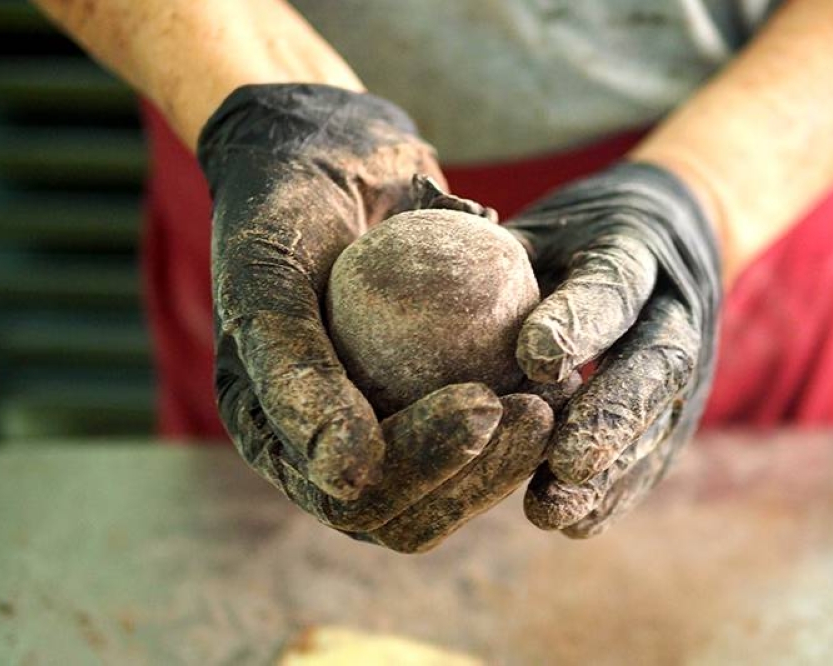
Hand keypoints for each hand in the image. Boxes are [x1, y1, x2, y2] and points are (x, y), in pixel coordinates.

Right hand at [198, 84, 550, 551]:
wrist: (321, 155)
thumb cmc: (282, 211)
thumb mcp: (271, 280)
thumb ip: (294, 375)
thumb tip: (344, 481)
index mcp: (279, 440)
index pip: (353, 495)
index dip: (421, 464)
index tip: (482, 402)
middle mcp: (327, 448)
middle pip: (410, 509)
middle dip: (477, 474)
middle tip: (535, 412)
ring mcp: (379, 427)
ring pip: (451, 483)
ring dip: (508, 456)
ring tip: (554, 400)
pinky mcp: (422, 399)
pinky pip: (476, 434)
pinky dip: (517, 415)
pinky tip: (561, 380)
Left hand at [504, 162, 722, 537]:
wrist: (671, 239)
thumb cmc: (578, 234)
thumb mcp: (540, 224)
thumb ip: (490, 249)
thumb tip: (402, 254)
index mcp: (636, 251)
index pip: (615, 285)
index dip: (581, 321)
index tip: (534, 358)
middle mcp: (676, 311)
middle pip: (659, 365)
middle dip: (613, 415)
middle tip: (564, 461)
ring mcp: (689, 367)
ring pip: (661, 423)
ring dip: (612, 473)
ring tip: (553, 509)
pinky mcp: (680, 410)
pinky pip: (656, 457)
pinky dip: (616, 494)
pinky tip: (570, 521)